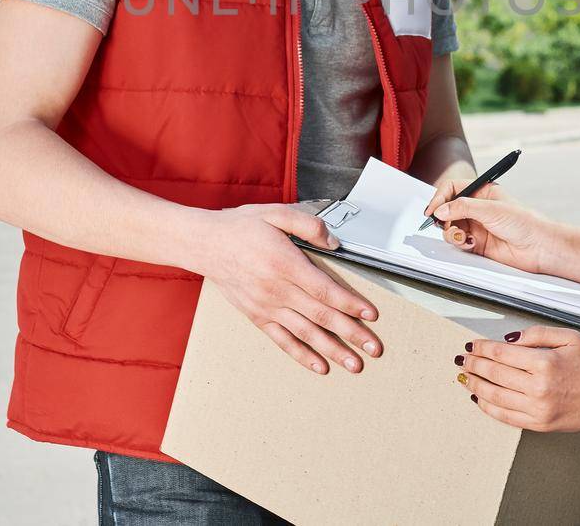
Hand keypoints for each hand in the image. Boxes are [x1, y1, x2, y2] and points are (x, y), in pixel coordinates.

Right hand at [190, 204, 380, 375]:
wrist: (206, 245)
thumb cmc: (241, 228)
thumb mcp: (276, 213)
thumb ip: (308, 224)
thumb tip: (334, 242)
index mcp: (285, 263)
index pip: (325, 290)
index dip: (350, 304)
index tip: (370, 314)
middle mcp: (277, 290)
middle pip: (321, 316)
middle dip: (351, 334)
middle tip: (373, 348)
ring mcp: (267, 307)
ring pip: (306, 333)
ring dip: (332, 350)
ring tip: (354, 364)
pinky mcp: (257, 316)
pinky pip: (283, 340)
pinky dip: (302, 355)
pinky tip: (320, 366)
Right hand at [422, 178, 555, 273]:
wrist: (539, 248)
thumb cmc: (524, 222)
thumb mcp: (491, 209)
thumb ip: (462, 207)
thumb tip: (440, 210)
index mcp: (482, 191)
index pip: (452, 189)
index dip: (440, 197)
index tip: (433, 210)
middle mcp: (477, 208)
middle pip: (448, 208)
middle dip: (442, 217)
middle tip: (441, 224)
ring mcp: (476, 226)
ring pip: (450, 226)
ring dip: (451, 232)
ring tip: (462, 236)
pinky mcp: (477, 244)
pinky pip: (458, 241)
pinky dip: (459, 242)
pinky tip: (470, 244)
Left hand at [457, 326, 579, 431]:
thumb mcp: (567, 337)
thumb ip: (536, 333)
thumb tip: (508, 339)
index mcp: (544, 362)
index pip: (500, 354)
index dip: (481, 348)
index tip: (473, 345)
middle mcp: (538, 387)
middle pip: (494, 374)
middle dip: (473, 365)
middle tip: (463, 359)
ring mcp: (538, 408)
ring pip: (495, 397)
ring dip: (475, 385)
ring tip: (465, 377)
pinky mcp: (539, 423)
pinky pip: (506, 416)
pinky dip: (488, 407)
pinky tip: (479, 398)